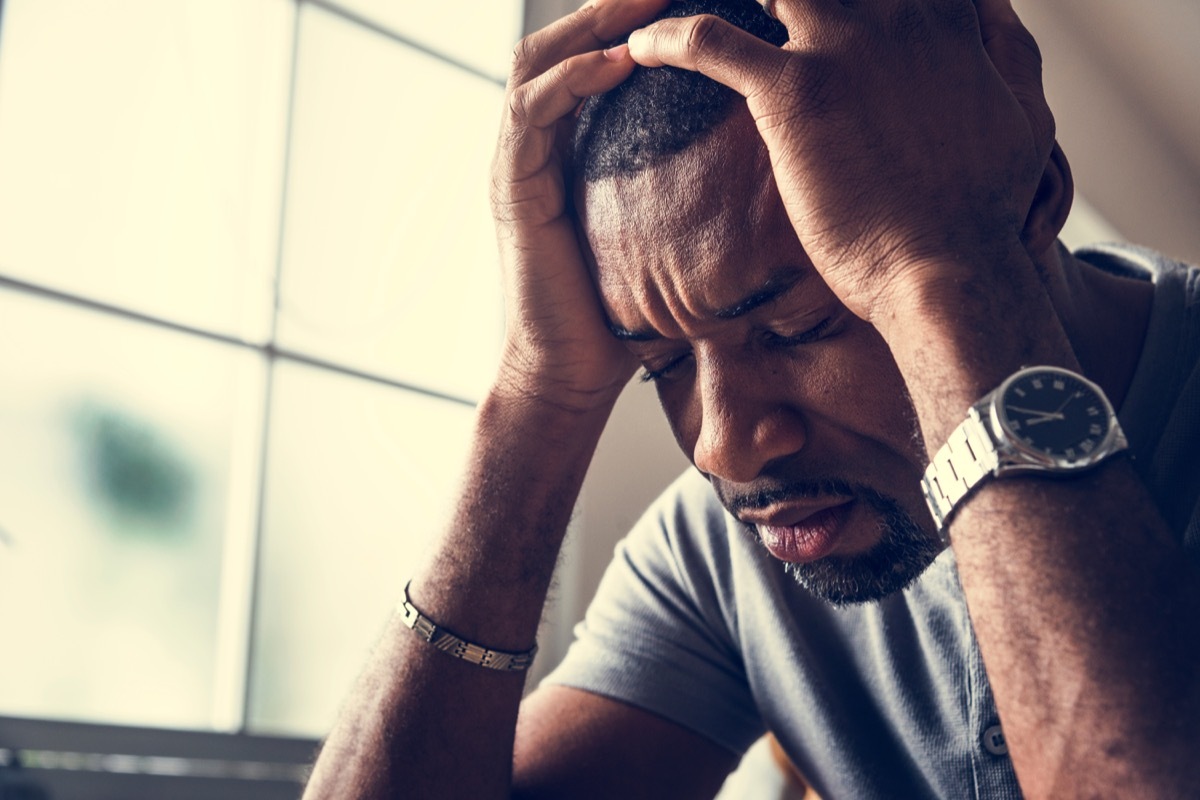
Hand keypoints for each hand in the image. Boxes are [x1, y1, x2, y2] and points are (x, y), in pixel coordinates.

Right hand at [490, 0, 670, 410]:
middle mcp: (536, 145)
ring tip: (645, 3)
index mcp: (568, 148)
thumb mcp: (664, 237)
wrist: (571, 373)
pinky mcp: (510, 188)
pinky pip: (532, 113)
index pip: (591, 57)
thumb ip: (690, 195)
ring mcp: (518, 163)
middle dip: (613, 6)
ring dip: (591, 25)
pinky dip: (573, 79)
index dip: (632, 21)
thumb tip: (770, 172)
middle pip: (562, 42)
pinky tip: (618, 61)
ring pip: (537, 62)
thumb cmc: (622, 313)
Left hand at [622, 0, 1055, 325]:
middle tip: (753, 9)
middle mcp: (895, 11)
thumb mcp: (1025, 112)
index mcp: (944, 13)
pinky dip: (668, 39)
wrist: (950, 269)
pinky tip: (642, 50)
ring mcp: (843, 45)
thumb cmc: (986, 208)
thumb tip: (991, 12)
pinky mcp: (795, 92)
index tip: (800, 8)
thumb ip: (1005, 49)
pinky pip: (709, 42)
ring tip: (663, 10)